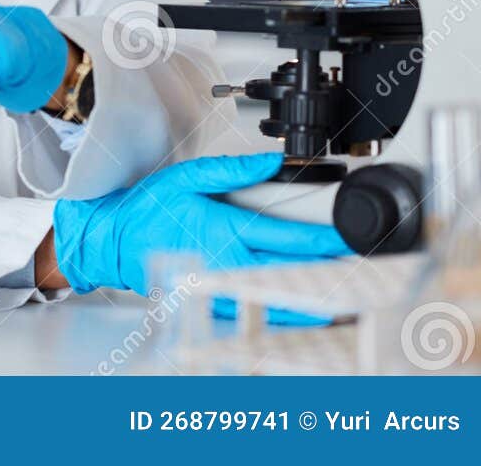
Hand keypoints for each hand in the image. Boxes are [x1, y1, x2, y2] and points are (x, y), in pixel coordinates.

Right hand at [52, 152, 351, 295]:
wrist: (113, 243)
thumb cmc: (146, 210)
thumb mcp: (185, 177)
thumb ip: (231, 171)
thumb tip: (270, 163)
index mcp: (225, 230)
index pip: (289, 237)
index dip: (327, 240)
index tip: (354, 238)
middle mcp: (228, 263)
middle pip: (293, 271)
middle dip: (332, 270)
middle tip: (367, 268)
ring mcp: (222, 289)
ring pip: (280, 299)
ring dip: (316, 299)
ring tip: (350, 297)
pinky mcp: (213, 304)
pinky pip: (257, 315)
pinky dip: (286, 317)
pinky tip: (309, 315)